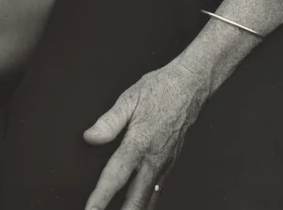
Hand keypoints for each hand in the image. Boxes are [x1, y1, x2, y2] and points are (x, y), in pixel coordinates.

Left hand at [83, 61, 208, 209]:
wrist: (192, 85)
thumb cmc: (162, 88)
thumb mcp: (130, 98)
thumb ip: (109, 121)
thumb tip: (90, 137)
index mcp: (140, 142)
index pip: (116, 176)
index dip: (101, 197)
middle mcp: (154, 157)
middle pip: (136, 199)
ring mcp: (165, 162)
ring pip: (149, 198)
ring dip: (135, 209)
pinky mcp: (171, 162)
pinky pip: (158, 189)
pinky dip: (148, 202)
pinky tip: (140, 205)